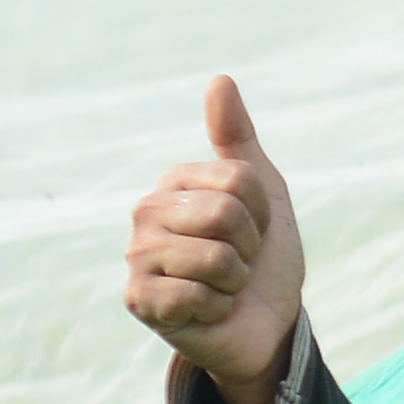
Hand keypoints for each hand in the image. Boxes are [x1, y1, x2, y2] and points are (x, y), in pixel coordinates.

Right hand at [126, 75, 306, 403]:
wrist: (266, 324)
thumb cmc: (263, 258)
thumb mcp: (265, 192)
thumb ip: (238, 138)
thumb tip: (220, 79)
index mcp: (174, 183)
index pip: (240, 181)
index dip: (263, 213)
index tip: (254, 232)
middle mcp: (146, 214)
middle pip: (226, 215)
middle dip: (250, 247)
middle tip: (239, 263)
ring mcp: (137, 257)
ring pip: (216, 258)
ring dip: (235, 281)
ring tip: (222, 286)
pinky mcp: (138, 300)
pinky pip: (196, 295)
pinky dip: (217, 308)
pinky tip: (205, 311)